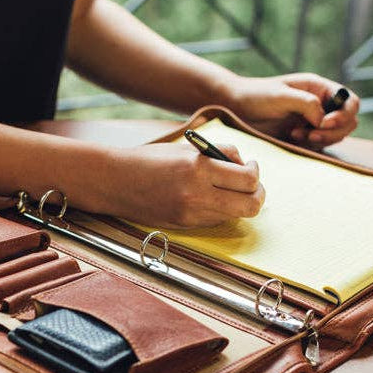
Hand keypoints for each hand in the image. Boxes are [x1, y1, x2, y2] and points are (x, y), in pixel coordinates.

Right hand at [99, 141, 264, 228]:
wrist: (115, 181)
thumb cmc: (150, 160)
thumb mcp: (186, 148)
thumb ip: (219, 153)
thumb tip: (245, 164)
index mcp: (199, 167)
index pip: (248, 178)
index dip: (256, 173)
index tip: (250, 166)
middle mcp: (198, 193)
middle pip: (251, 205)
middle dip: (257, 195)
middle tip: (251, 185)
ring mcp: (191, 213)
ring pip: (235, 215)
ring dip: (239, 203)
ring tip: (229, 190)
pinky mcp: (184, 224)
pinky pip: (215, 221)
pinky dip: (219, 210)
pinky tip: (208, 199)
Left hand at [225, 72, 359, 146]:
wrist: (236, 108)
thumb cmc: (257, 95)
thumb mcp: (282, 95)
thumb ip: (307, 104)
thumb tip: (324, 119)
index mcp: (319, 88)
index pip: (349, 101)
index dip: (343, 114)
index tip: (324, 122)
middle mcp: (321, 104)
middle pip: (348, 122)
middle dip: (333, 131)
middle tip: (310, 134)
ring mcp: (314, 121)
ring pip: (335, 136)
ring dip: (321, 139)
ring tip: (296, 135)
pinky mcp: (304, 136)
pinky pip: (320, 145)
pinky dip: (311, 146)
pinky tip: (292, 138)